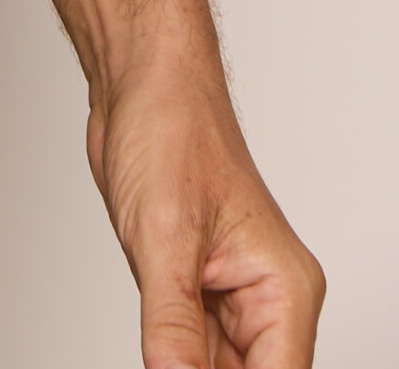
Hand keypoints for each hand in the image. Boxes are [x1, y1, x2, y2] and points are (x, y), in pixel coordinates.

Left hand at [92, 61, 324, 367]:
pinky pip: (188, 348)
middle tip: (162, 362)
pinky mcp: (193, 286)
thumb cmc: (169, 130)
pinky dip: (168, 359)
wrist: (140, 83)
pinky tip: (151, 354)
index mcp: (284, 288)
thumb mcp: (164, 237)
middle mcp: (266, 297)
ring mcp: (228, 294)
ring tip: (154, 349)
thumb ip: (171, 322)